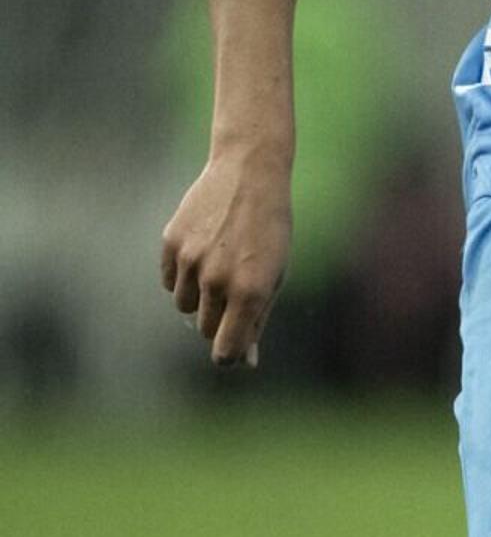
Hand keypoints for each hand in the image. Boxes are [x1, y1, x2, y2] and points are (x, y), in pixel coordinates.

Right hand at [161, 140, 294, 364]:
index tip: (232, 351)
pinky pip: (169, 281)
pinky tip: (202, 251)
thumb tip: (244, 361)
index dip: (228, 355)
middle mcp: (217, 280)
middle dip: (220, 321)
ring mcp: (191, 261)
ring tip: (221, 266)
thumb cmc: (270, 230)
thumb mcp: (275, 274)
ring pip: (185, 305)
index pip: (226, 349)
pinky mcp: (170, 244)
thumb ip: (258, 319)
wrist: (249, 175)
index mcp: (250, 291)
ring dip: (200, 297)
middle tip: (236, 294)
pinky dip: (182, 276)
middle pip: (206, 328)